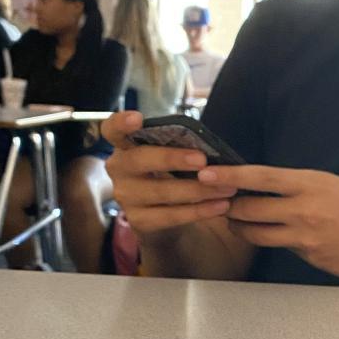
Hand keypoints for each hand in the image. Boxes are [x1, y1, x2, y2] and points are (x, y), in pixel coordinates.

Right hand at [101, 111, 236, 234]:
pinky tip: (220, 206)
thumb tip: (212, 146)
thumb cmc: (169, 172)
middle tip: (202, 160)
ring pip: (161, 191)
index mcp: (125, 145)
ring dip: (197, 189)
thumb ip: (179, 146)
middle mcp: (119, 169)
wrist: (161, 214)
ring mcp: (125, 196)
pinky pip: (171, 215)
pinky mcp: (139, 220)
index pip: (111, 129)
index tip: (137, 118)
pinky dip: (199, 211)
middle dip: (173, 158)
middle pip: (140, 159)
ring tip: (227, 187)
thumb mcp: (170, 155)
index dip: (121, 123)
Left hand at [198, 163, 338, 283]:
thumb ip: (305, 190)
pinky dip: (281, 244)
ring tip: (241, 223)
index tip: (206, 173)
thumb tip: (277, 192)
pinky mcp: (312, 260)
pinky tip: (291, 239)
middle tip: (220, 204)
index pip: (259, 177)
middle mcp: (304, 210)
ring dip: (245, 229)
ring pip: (258, 235)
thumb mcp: (338, 186)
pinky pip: (285, 251)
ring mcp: (306, 239)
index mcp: (312, 184)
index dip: (228, 175)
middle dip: (229, 208)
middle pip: (248, 210)